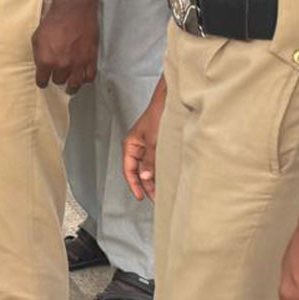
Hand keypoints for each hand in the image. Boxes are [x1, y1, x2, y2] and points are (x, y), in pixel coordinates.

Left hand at [32, 0, 97, 93]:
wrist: (73, 11)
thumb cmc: (53, 21)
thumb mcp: (36, 38)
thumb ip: (38, 55)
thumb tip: (41, 65)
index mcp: (46, 61)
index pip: (42, 80)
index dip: (42, 81)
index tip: (43, 81)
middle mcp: (62, 66)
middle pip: (59, 81)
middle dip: (57, 78)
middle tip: (58, 75)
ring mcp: (78, 64)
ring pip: (75, 84)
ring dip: (72, 86)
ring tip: (70, 87)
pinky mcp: (91, 59)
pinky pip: (89, 77)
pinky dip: (85, 79)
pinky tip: (82, 78)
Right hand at [122, 79, 165, 201]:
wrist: (170, 102)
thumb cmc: (157, 115)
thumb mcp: (153, 142)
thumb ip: (149, 161)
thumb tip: (145, 177)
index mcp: (130, 145)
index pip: (129, 170)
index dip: (134, 184)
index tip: (140, 196)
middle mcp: (138, 147)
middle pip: (139, 171)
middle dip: (146, 184)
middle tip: (156, 197)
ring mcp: (148, 146)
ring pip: (148, 167)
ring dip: (155, 178)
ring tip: (163, 190)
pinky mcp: (158, 145)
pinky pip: (157, 162)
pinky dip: (161, 170)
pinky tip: (167, 177)